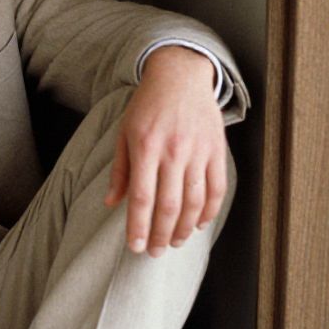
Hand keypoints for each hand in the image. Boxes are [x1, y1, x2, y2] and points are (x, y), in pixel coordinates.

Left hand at [104, 46, 226, 256]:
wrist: (180, 76)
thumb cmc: (147, 106)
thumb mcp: (124, 133)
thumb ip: (120, 170)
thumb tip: (111, 203)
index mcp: (146, 148)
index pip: (141, 198)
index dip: (138, 227)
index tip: (135, 247)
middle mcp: (173, 152)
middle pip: (169, 206)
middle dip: (161, 235)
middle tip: (155, 252)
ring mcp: (198, 152)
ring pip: (194, 202)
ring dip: (185, 228)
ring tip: (175, 242)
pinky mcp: (217, 151)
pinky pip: (216, 188)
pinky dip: (209, 211)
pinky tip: (199, 224)